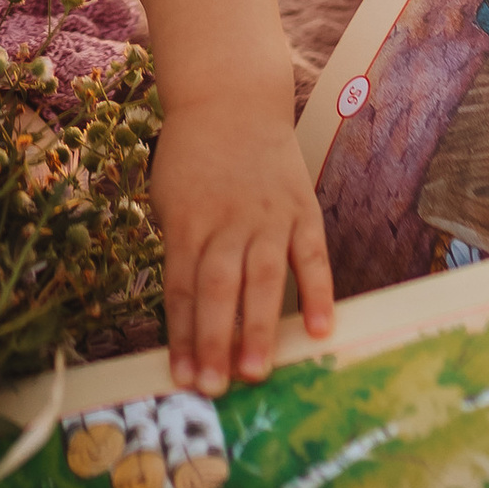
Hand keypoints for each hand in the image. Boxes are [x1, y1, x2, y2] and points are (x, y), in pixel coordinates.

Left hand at [150, 95, 335, 392]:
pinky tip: (319, 331)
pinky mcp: (301, 211)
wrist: (231, 99)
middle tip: (212, 388)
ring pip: (263, 279)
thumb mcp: (169, 199)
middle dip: (214, 341)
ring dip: (258, 328)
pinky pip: (312, 258)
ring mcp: (267, 217)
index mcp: (187, 221)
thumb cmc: (193, 158)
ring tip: (256, 372)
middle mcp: (227, 221)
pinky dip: (317, 295)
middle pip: (217, 288)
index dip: (180, 335)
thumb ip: (180, 250)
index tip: (180, 376)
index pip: (181, 288)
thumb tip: (184, 316)